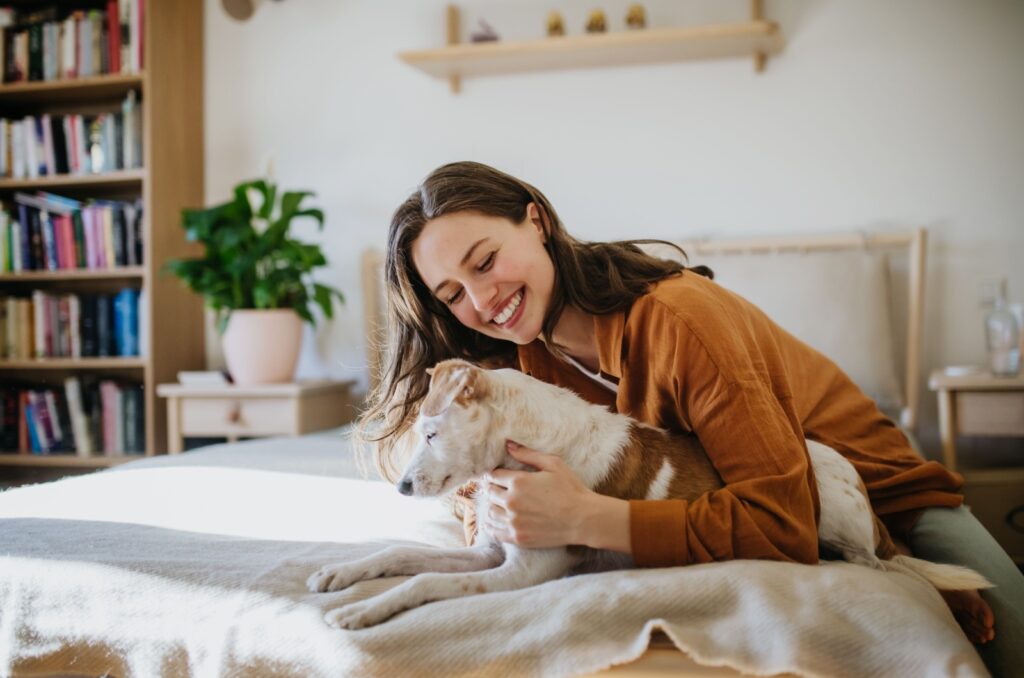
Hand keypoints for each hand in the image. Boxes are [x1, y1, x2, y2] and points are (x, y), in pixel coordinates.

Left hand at [485, 441, 629, 552]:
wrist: (583, 519)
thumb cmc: (571, 489)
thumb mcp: (553, 464)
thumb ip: (528, 454)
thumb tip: (508, 445)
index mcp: (519, 482)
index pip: (493, 476)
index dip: (493, 474)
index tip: (495, 475)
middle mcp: (512, 502)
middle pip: (489, 493)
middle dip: (491, 488)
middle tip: (495, 488)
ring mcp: (514, 521)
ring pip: (490, 512)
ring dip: (491, 506)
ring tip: (497, 503)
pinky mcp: (518, 537)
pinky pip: (495, 531)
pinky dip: (491, 525)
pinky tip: (494, 521)